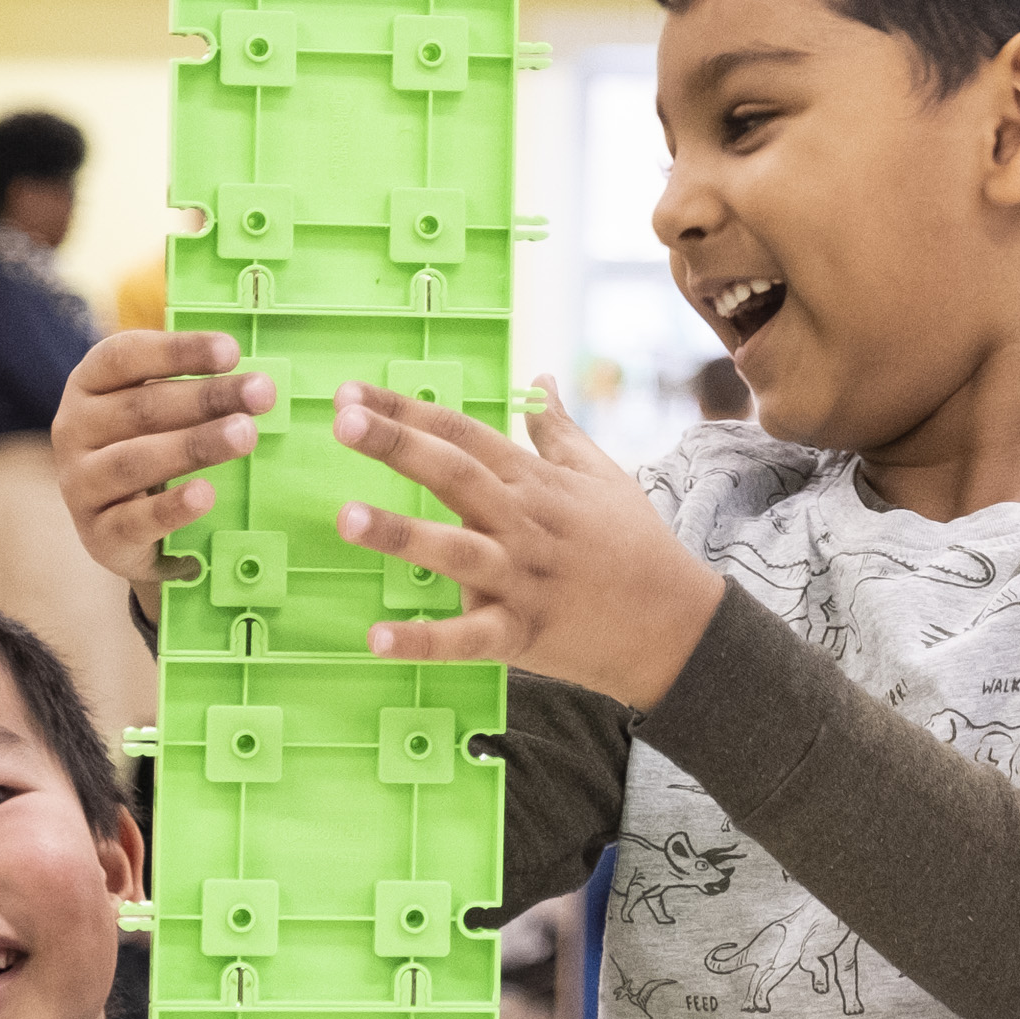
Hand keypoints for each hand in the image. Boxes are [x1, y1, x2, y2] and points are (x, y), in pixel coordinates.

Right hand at [49, 331, 275, 618]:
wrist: (122, 528)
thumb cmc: (150, 448)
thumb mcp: (159, 411)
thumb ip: (194, 390)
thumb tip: (259, 381)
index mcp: (89, 384)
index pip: (125, 356)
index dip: (178, 350)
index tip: (231, 350)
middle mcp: (74, 428)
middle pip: (140, 408)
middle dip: (206, 398)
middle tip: (261, 393)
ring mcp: (80, 483)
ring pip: (135, 461)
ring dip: (194, 446)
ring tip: (245, 435)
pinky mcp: (97, 534)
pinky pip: (133, 521)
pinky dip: (171, 508)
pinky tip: (205, 494)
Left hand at [330, 384, 724, 707]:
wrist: (676, 624)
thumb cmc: (635, 544)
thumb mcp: (601, 474)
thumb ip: (558, 429)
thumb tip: (540, 377)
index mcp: (536, 482)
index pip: (464, 433)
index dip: (409, 410)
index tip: (353, 392)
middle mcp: (524, 523)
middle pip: (456, 476)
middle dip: (397, 446)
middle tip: (343, 421)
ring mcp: (522, 579)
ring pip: (456, 552)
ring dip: (402, 535)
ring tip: (348, 517)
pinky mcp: (522, 634)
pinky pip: (467, 638)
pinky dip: (423, 641)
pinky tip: (376, 638)